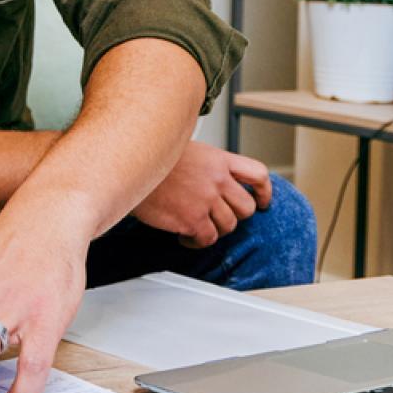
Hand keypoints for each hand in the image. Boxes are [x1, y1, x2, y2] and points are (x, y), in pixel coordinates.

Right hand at [131, 141, 270, 247]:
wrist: (128, 166)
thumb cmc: (151, 159)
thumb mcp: (185, 150)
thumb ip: (206, 165)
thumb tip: (212, 182)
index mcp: (219, 160)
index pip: (258, 175)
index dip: (264, 192)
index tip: (262, 201)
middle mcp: (217, 179)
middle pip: (246, 207)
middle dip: (235, 216)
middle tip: (219, 218)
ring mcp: (206, 200)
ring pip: (229, 226)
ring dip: (214, 230)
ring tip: (197, 228)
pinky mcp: (192, 219)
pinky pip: (208, 239)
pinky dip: (197, 242)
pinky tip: (184, 237)